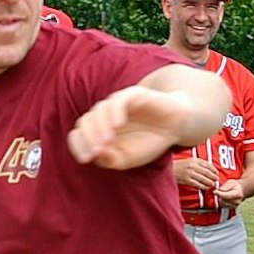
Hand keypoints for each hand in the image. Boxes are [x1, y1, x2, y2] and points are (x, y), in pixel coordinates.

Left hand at [69, 85, 190, 168]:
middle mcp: (104, 116)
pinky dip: (114, 112)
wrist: (175, 127)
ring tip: (108, 141)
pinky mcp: (132, 95)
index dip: (78, 145)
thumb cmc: (149, 143)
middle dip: (88, 138)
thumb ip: (109, 159)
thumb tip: (95, 154)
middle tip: (98, 151)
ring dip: (100, 127)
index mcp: (99, 131)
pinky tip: (118, 125)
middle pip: (84, 122)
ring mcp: (117, 104)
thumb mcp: (127, 159)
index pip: (77, 134)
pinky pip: (117, 100)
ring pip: (98, 110)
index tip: (86, 158)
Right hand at [172, 156, 219, 188]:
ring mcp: (190, 173)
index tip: (216, 173)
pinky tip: (205, 187)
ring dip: (209, 182)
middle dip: (213, 176)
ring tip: (212, 184)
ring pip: (203, 178)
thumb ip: (198, 162)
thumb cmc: (179, 165)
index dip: (214, 169)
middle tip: (216, 179)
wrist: (169, 169)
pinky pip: (197, 184)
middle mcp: (192, 166)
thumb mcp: (189, 160)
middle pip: (207, 172)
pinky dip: (203, 186)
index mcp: (194, 160)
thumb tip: (208, 167)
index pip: (207, 164)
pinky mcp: (187, 180)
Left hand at [212, 179, 244, 206]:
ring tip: (222, 194)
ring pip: (223, 204)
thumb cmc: (234, 185)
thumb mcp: (231, 182)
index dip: (219, 194)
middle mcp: (237, 201)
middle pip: (224, 200)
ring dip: (220, 199)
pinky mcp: (232, 208)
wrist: (239, 190)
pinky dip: (222, 202)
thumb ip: (226, 186)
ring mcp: (235, 206)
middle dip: (219, 196)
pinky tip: (223, 198)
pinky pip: (223, 206)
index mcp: (238, 194)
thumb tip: (221, 189)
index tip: (214, 191)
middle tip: (218, 191)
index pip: (226, 196)